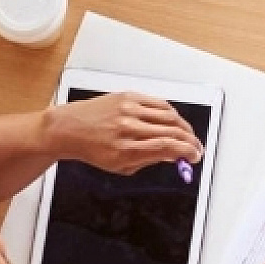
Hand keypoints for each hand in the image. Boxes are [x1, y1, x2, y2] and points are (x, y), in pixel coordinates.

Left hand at [47, 92, 202, 174]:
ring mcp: (128, 110)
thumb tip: (173, 156)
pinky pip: (159, 104)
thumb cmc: (90, 148)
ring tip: (188, 135)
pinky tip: (175, 121)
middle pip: (172, 132)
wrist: (68, 128)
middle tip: (196, 148)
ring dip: (184, 127)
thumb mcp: (119, 166)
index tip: (195, 156)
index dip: (187, 152)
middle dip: (191, 141)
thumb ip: (148, 160)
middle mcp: (128, 129)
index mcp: (125, 150)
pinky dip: (172, 113)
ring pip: (169, 116)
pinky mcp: (128, 97)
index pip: (167, 148)